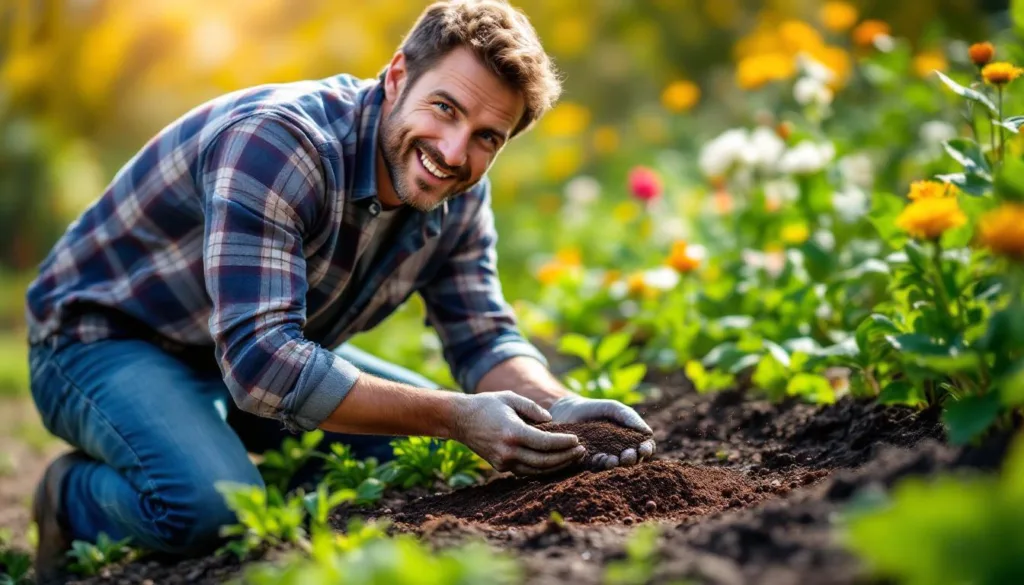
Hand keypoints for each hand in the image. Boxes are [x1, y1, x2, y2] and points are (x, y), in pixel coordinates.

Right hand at [450, 391, 585, 475]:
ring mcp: (503, 462)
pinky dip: (543, 468)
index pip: (545, 443)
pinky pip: (527, 471)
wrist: (460, 419)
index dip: (564, 444)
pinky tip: (556, 462)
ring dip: (558, 466)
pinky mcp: (501, 467)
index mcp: (512, 432)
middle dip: (566, 457)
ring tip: (573, 457)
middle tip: (582, 451)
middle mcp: (508, 451)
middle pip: (544, 461)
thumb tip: (552, 422)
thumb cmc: (487, 404)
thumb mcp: (510, 398)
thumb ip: (533, 408)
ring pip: (537, 470)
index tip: (577, 440)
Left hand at [547, 394, 655, 469]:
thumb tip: (648, 433)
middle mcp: (619, 452)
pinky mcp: (588, 463)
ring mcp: (604, 459)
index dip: (646, 449)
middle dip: (632, 459)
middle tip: (628, 455)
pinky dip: (600, 464)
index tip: (644, 448)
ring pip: (615, 466)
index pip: (643, 448)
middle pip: (632, 460)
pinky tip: (600, 458)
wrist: (567, 411)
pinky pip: (596, 467)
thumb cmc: (595, 409)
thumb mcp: (613, 408)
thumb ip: (629, 417)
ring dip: (617, 465)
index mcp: (629, 440)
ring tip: (614, 459)